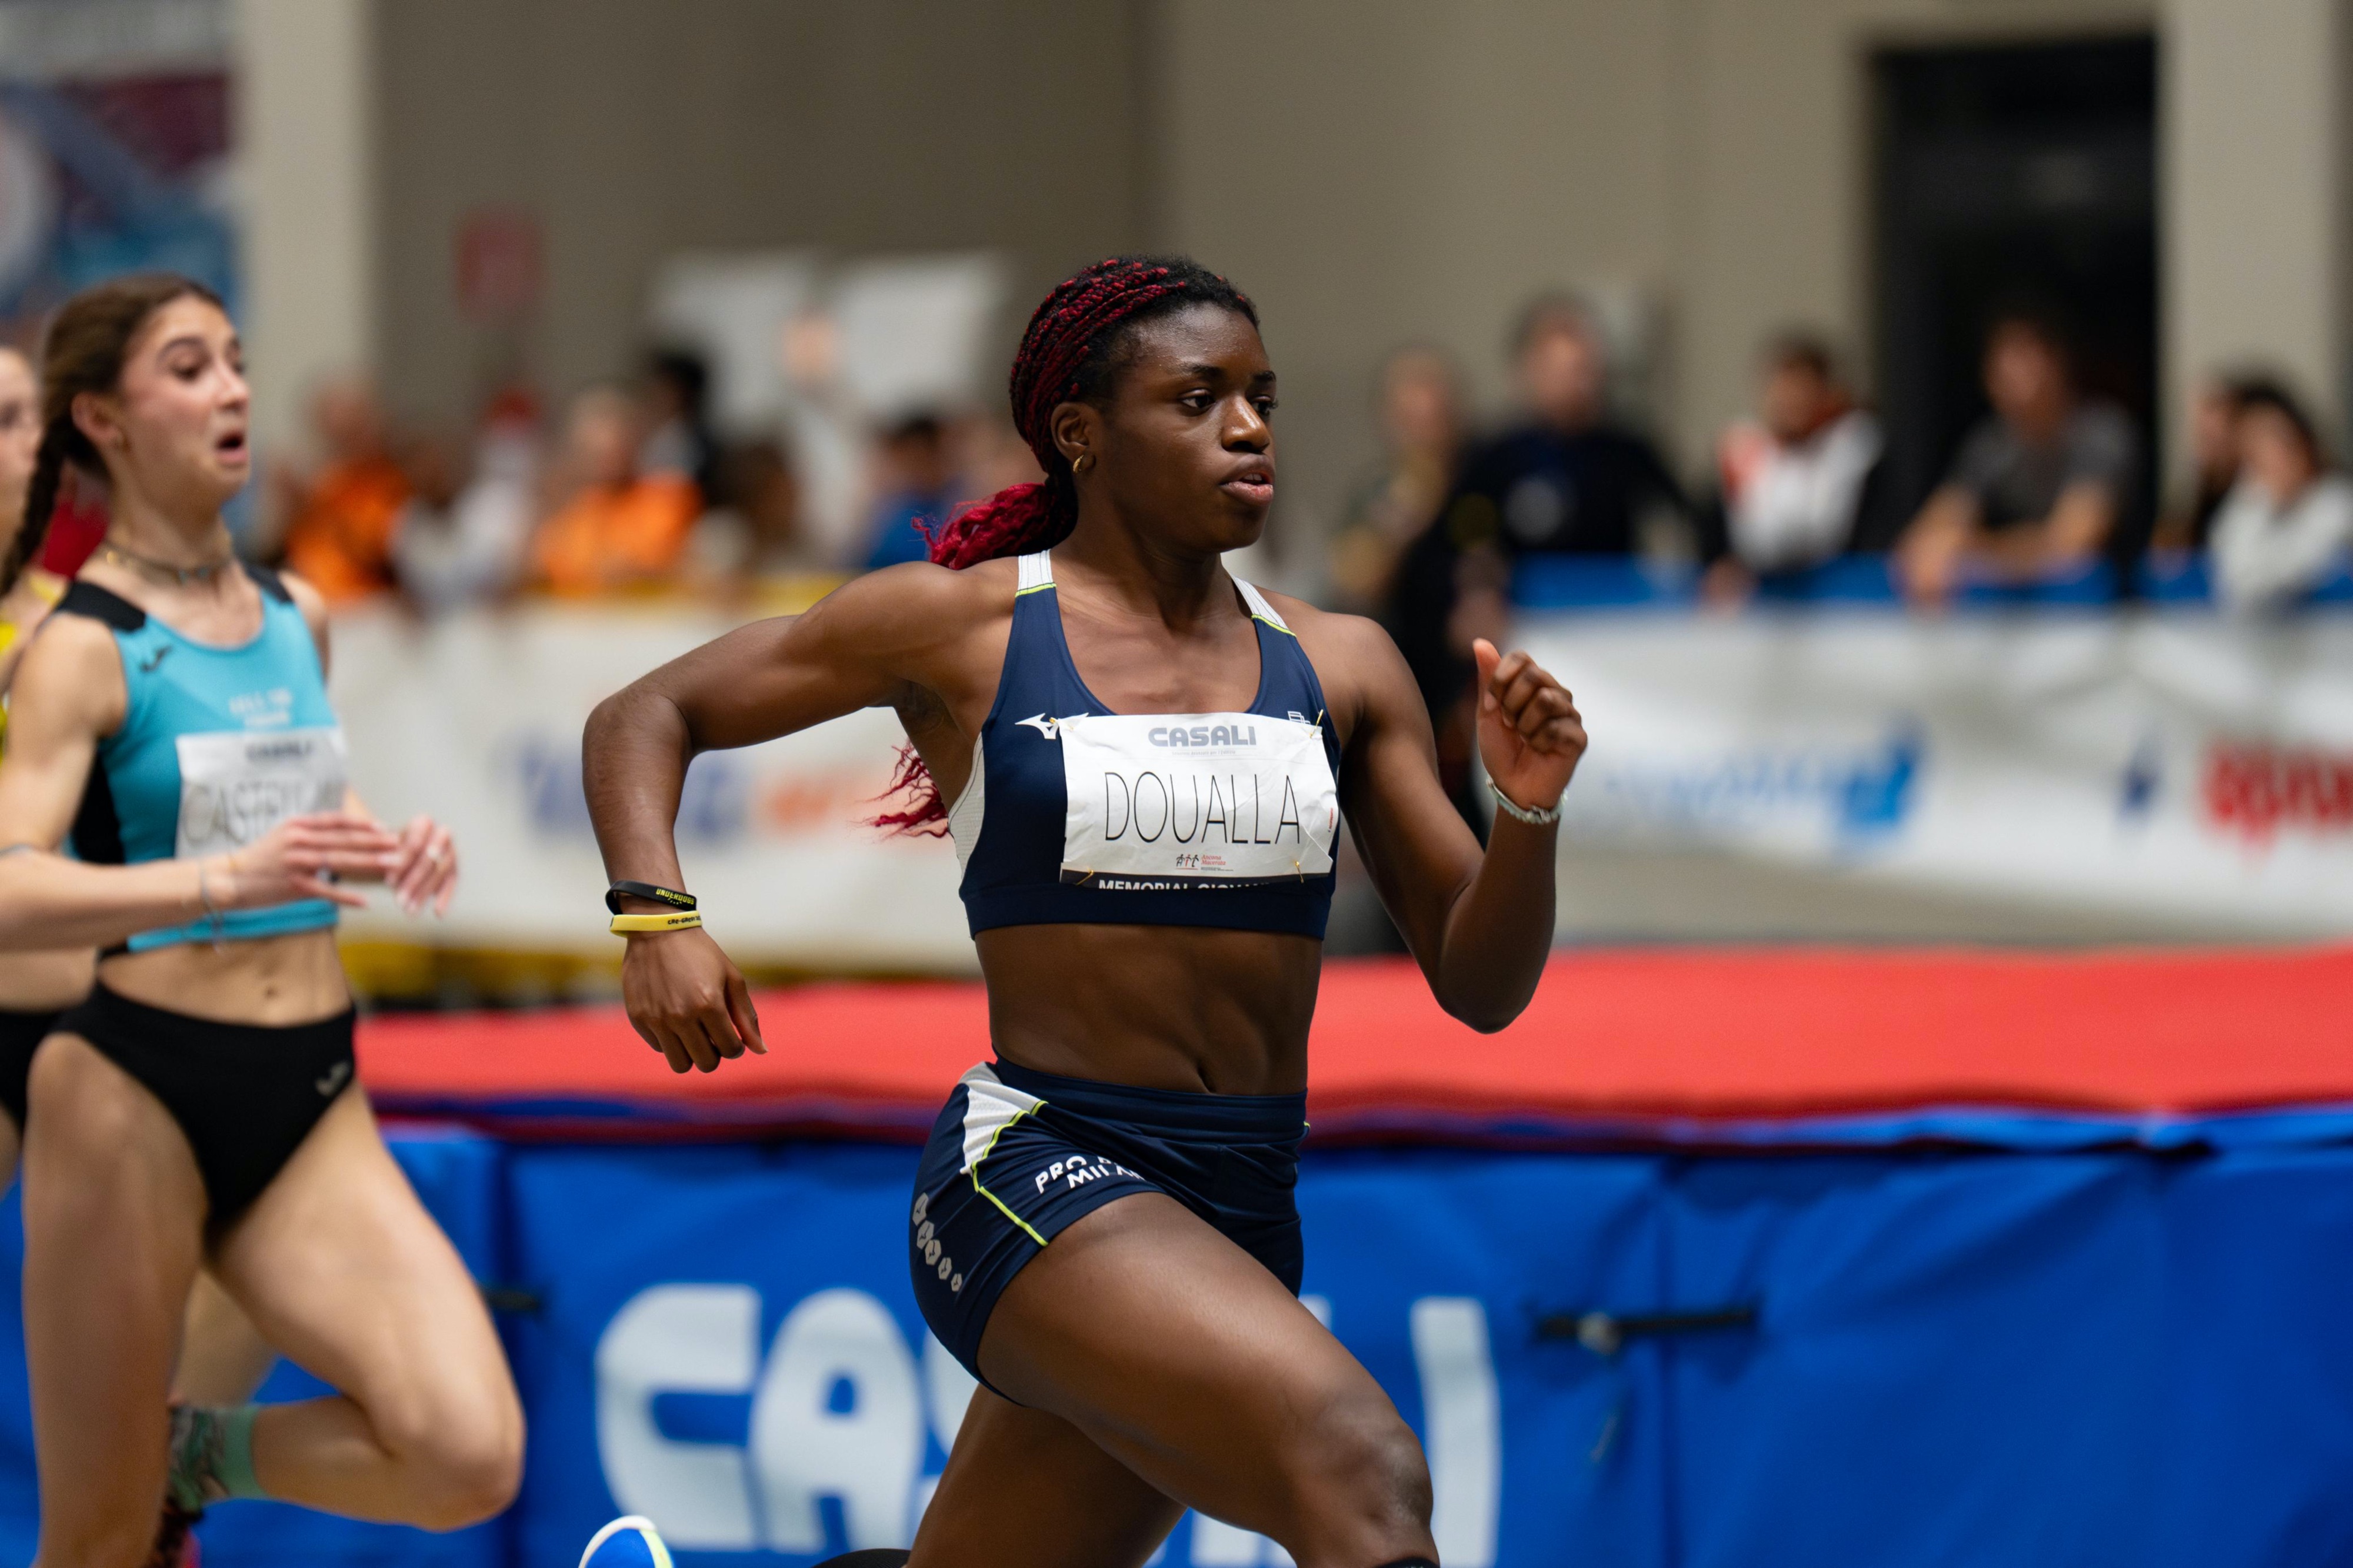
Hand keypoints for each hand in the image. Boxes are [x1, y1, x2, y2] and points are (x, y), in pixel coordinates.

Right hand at [223, 812, 400, 909]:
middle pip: (344, 840)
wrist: (229, 879)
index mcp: (297, 826)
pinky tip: (365, 902)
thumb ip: (311, 832)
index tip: (383, 827)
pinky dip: (346, 897)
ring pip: (340, 861)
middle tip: (399, 844)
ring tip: (393, 865)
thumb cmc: (260, 858)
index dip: (361, 824)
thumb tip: (341, 832)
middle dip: (375, 842)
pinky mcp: (293, 885)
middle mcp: (298, 841)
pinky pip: (326, 891)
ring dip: (370, 863)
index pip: (335, 821)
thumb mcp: (283, 835)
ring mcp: (296, 863)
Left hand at [384, 814, 458, 915]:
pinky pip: (452, 883)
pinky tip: (438, 913)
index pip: (415, 842)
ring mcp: (452, 850)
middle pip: (429, 859)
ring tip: (409, 911)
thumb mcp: (385, 849)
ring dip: (425, 893)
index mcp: (423, 821)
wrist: (402, 853)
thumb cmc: (388, 850)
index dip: (402, 863)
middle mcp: (443, 832)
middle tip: (398, 902)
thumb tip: (385, 861)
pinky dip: (445, 898)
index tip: (387, 882)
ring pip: (441, 872)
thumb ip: (389, 855)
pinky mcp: (456, 867)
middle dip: (413, 882)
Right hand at [621, 923, 766, 1074]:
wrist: (657, 931)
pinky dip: (669, 1041)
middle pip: (706, 1063)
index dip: (735, 1046)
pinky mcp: (639, 1019)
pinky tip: (673, 1019)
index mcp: (709, 1004)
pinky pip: (660, 1047)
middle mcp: (681, 1016)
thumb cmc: (701, 953)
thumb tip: (761, 1050)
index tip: (731, 1036)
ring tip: (694, 1035)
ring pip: (680, 1065)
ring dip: (691, 1055)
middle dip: (715, 1054)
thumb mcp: (731, 978)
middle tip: (713, 1037)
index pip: (730, 1050)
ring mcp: (657, 1019)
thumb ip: (747, 1016)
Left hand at [1472, 638, 1586, 815]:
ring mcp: (1570, 714)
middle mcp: (1556, 693)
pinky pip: (1556, 727)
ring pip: (1547, 700)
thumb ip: (1488, 678)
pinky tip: (1539, 751)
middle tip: (1510, 725)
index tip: (1492, 704)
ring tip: (1525, 739)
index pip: (1521, 658)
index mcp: (1534, 684)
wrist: (1512, 788)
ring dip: (1525, 724)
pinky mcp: (1578, 737)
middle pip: (1535, 676)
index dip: (1501, 678)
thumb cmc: (1502, 750)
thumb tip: (1480, 642)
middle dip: (1512, 703)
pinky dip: (1538, 742)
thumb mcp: (1487, 713)